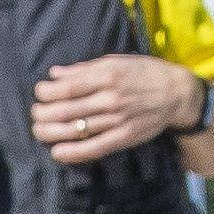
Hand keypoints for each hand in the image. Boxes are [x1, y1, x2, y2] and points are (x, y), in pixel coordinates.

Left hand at [28, 51, 205, 162]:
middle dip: (44, 113)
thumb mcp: (115, 62)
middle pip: (67, 110)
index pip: (68, 87)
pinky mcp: (125, 137)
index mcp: (107, 76)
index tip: (39, 93)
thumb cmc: (144, 73)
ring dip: (52, 132)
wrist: (177, 93)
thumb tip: (55, 74)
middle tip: (36, 114)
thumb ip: (84, 69)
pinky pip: (96, 147)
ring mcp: (118, 119)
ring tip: (39, 131)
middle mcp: (111, 98)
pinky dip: (74, 152)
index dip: (47, 92)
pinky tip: (58, 152)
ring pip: (77, 129)